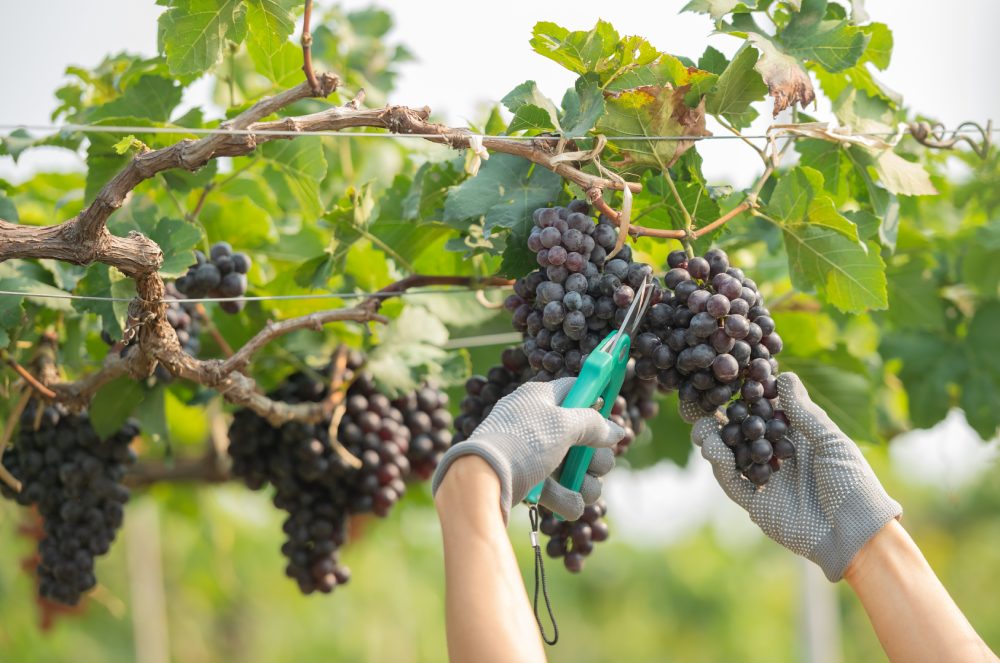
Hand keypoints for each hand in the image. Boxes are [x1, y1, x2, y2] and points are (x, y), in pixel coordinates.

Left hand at [432, 378, 623, 522]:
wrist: (483, 480)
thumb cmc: (522, 442)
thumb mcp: (563, 425)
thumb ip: (594, 424)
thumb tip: (617, 430)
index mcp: (540, 398)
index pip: (576, 388)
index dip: (596, 399)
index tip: (611, 412)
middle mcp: (537, 422)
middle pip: (583, 435)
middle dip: (596, 456)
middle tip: (594, 464)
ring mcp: (533, 452)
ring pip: (575, 466)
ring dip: (585, 481)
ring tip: (582, 490)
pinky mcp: (528, 479)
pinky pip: (558, 489)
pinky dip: (566, 498)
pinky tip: (569, 505)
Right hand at [689, 372, 901, 580]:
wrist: (857, 535)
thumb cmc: (854, 484)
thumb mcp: (832, 442)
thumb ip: (805, 413)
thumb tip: (784, 376)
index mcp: (799, 439)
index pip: (768, 413)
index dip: (750, 398)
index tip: (730, 380)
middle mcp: (780, 457)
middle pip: (744, 433)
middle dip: (723, 419)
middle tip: (701, 404)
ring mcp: (767, 481)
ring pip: (733, 457)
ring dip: (716, 441)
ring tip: (702, 428)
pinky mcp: (757, 504)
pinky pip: (734, 483)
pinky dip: (722, 467)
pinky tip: (715, 451)